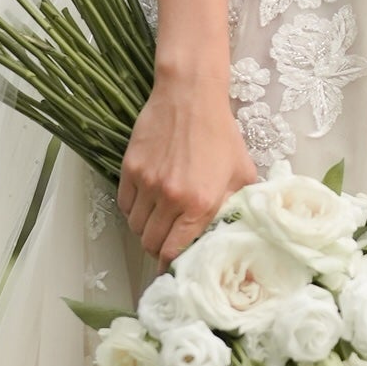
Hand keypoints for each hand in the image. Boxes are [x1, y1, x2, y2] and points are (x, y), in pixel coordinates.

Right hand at [117, 75, 258, 262]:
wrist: (190, 97)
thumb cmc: (220, 134)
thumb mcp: (242, 172)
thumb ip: (237, 205)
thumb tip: (235, 232)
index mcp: (200, 203)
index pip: (174, 251)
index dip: (172, 265)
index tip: (174, 268)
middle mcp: (171, 198)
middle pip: (151, 243)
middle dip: (158, 249)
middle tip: (167, 243)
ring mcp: (147, 183)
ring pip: (136, 226)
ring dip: (146, 231)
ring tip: (159, 222)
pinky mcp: (130, 169)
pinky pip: (125, 205)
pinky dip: (133, 212)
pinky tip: (146, 205)